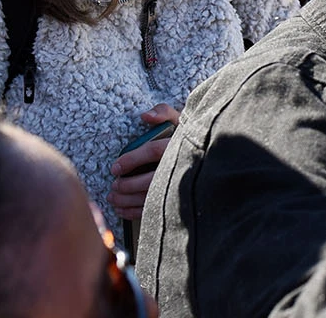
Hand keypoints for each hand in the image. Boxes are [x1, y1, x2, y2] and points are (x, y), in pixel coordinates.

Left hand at [109, 103, 179, 220]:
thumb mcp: (180, 119)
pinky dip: (136, 212)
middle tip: (114, 186)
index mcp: (179, 145)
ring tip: (113, 198)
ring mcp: (181, 185)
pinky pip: (156, 209)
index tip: (115, 168)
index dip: (132, 159)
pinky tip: (122, 211)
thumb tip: (145, 116)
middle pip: (151, 179)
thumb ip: (163, 112)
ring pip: (152, 197)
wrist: (212, 153)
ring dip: (129, 201)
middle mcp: (182, 166)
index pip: (153, 151)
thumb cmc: (188, 135)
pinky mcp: (179, 200)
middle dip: (128, 185)